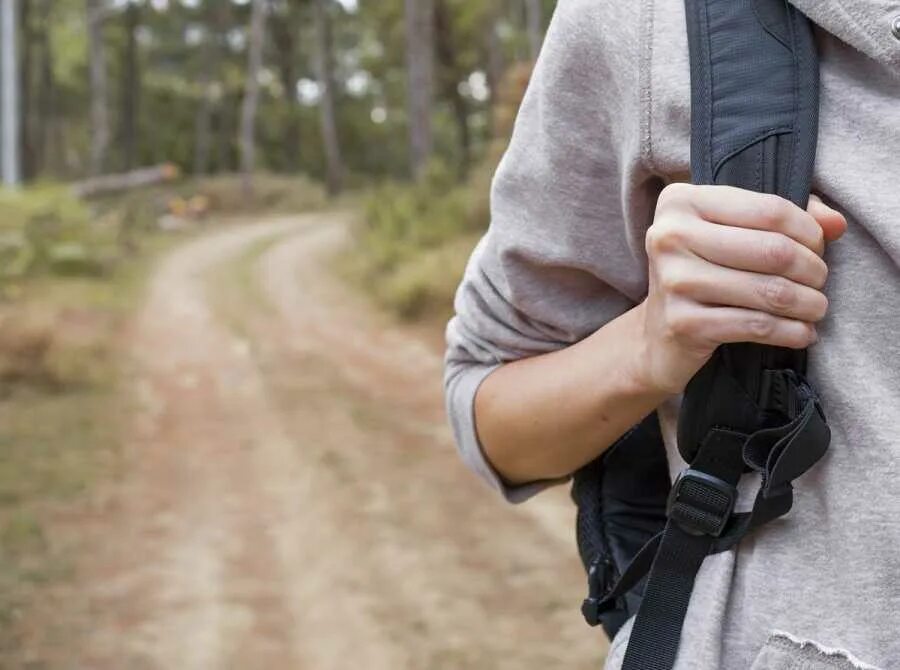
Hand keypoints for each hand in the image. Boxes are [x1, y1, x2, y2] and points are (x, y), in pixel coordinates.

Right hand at [636, 183, 847, 394]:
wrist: (658, 335)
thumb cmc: (703, 274)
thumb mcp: (733, 234)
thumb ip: (785, 218)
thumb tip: (836, 223)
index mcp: (680, 202)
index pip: (770, 210)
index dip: (809, 232)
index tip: (817, 250)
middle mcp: (670, 237)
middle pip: (774, 250)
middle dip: (813, 270)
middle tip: (818, 282)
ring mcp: (673, 281)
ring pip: (771, 290)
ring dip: (808, 304)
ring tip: (816, 308)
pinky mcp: (683, 323)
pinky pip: (758, 326)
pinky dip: (791, 332)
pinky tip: (801, 333)